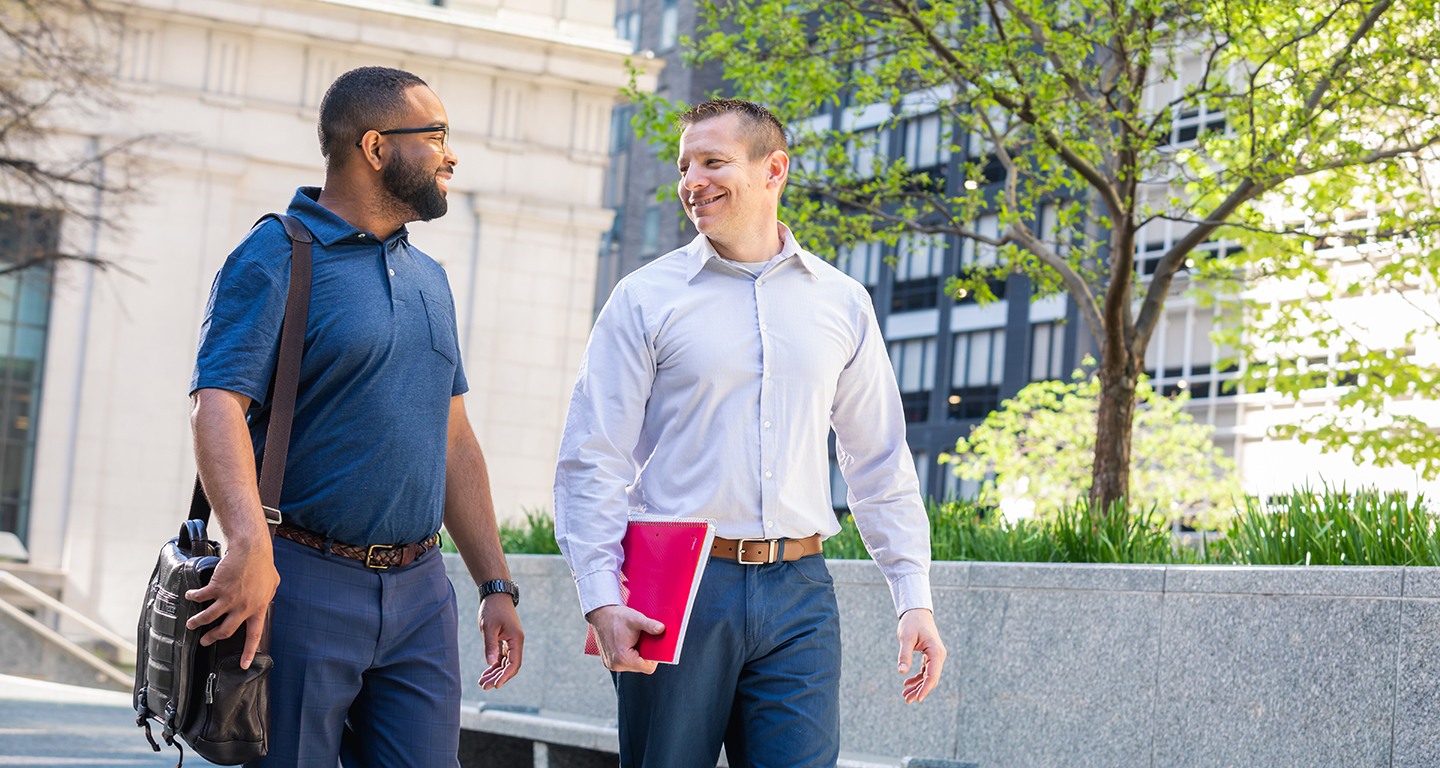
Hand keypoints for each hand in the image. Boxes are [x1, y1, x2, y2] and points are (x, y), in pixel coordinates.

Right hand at [184, 540, 278, 668]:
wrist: (251, 549)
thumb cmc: (262, 564)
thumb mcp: (272, 584)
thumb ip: (267, 596)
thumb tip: (266, 603)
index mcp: (258, 607)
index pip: (254, 635)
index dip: (249, 652)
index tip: (244, 665)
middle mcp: (243, 607)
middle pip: (225, 631)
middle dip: (212, 638)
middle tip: (205, 641)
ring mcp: (229, 599)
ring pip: (209, 618)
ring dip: (197, 622)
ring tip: (191, 624)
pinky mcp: (217, 588)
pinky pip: (201, 597)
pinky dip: (193, 597)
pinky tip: (190, 596)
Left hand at [478, 593, 524, 688]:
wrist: (495, 594)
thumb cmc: (493, 609)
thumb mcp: (489, 627)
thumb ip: (490, 645)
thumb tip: (489, 663)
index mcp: (516, 639)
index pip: (514, 663)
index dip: (505, 676)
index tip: (495, 685)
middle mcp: (516, 642)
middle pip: (509, 666)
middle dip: (498, 677)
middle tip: (484, 686)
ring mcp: (510, 642)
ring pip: (504, 663)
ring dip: (494, 673)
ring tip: (482, 682)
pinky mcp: (504, 640)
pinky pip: (500, 657)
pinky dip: (493, 665)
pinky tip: (485, 672)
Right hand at [585, 604, 663, 673]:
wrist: (600, 614)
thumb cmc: (617, 616)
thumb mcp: (635, 619)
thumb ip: (650, 625)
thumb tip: (662, 629)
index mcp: (622, 658)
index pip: (648, 668)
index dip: (654, 658)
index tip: (653, 646)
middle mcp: (615, 665)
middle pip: (640, 667)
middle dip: (645, 655)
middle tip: (643, 640)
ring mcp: (611, 665)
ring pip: (633, 665)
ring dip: (637, 655)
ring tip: (634, 641)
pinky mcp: (608, 662)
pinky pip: (625, 663)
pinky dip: (629, 655)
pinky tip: (627, 644)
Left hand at [896, 608, 945, 702]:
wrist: (916, 612)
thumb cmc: (911, 623)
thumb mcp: (906, 638)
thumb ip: (904, 654)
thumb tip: (901, 672)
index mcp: (936, 652)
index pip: (932, 675)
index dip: (925, 689)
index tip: (918, 699)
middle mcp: (938, 655)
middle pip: (931, 679)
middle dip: (919, 690)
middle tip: (906, 700)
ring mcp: (935, 656)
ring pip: (928, 677)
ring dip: (918, 686)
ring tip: (905, 695)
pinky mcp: (930, 656)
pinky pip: (925, 671)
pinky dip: (917, 678)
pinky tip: (907, 683)